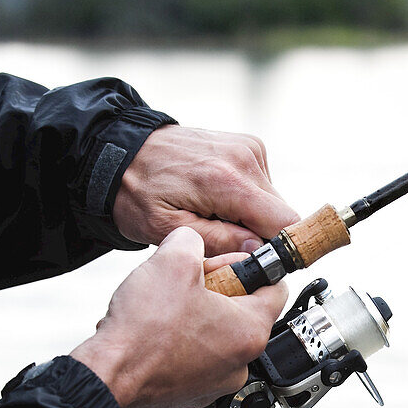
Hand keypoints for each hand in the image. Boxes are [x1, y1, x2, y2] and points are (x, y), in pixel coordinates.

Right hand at [70, 227, 288, 407]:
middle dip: (215, 288)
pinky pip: (192, 356)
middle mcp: (239, 363)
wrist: (107, 378)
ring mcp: (213, 382)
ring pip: (214, 333)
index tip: (227, 261)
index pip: (276, 288)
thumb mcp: (173, 260)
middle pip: (241, 310)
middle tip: (186, 281)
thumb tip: (192, 240)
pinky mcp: (188, 393)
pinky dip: (177, 341)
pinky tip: (154, 331)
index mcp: (249, 331)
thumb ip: (193, 239)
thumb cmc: (143, 332)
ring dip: (194, 314)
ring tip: (164, 306)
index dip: (249, 266)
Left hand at [113, 126, 299, 255]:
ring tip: (211, 215)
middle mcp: (245, 157)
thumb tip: (257, 250)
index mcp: (228, 180)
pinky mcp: (246, 146)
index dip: (279, 249)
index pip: (285, 222)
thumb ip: (217, 241)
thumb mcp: (166, 228)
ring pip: (272, 201)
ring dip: (249, 216)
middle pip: (281, 213)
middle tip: (221, 237)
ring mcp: (248, 148)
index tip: (259, 261)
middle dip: (258, 234)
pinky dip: (243, 199)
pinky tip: (213, 199)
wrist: (122, 151)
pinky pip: (260, 185)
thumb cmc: (136, 190)